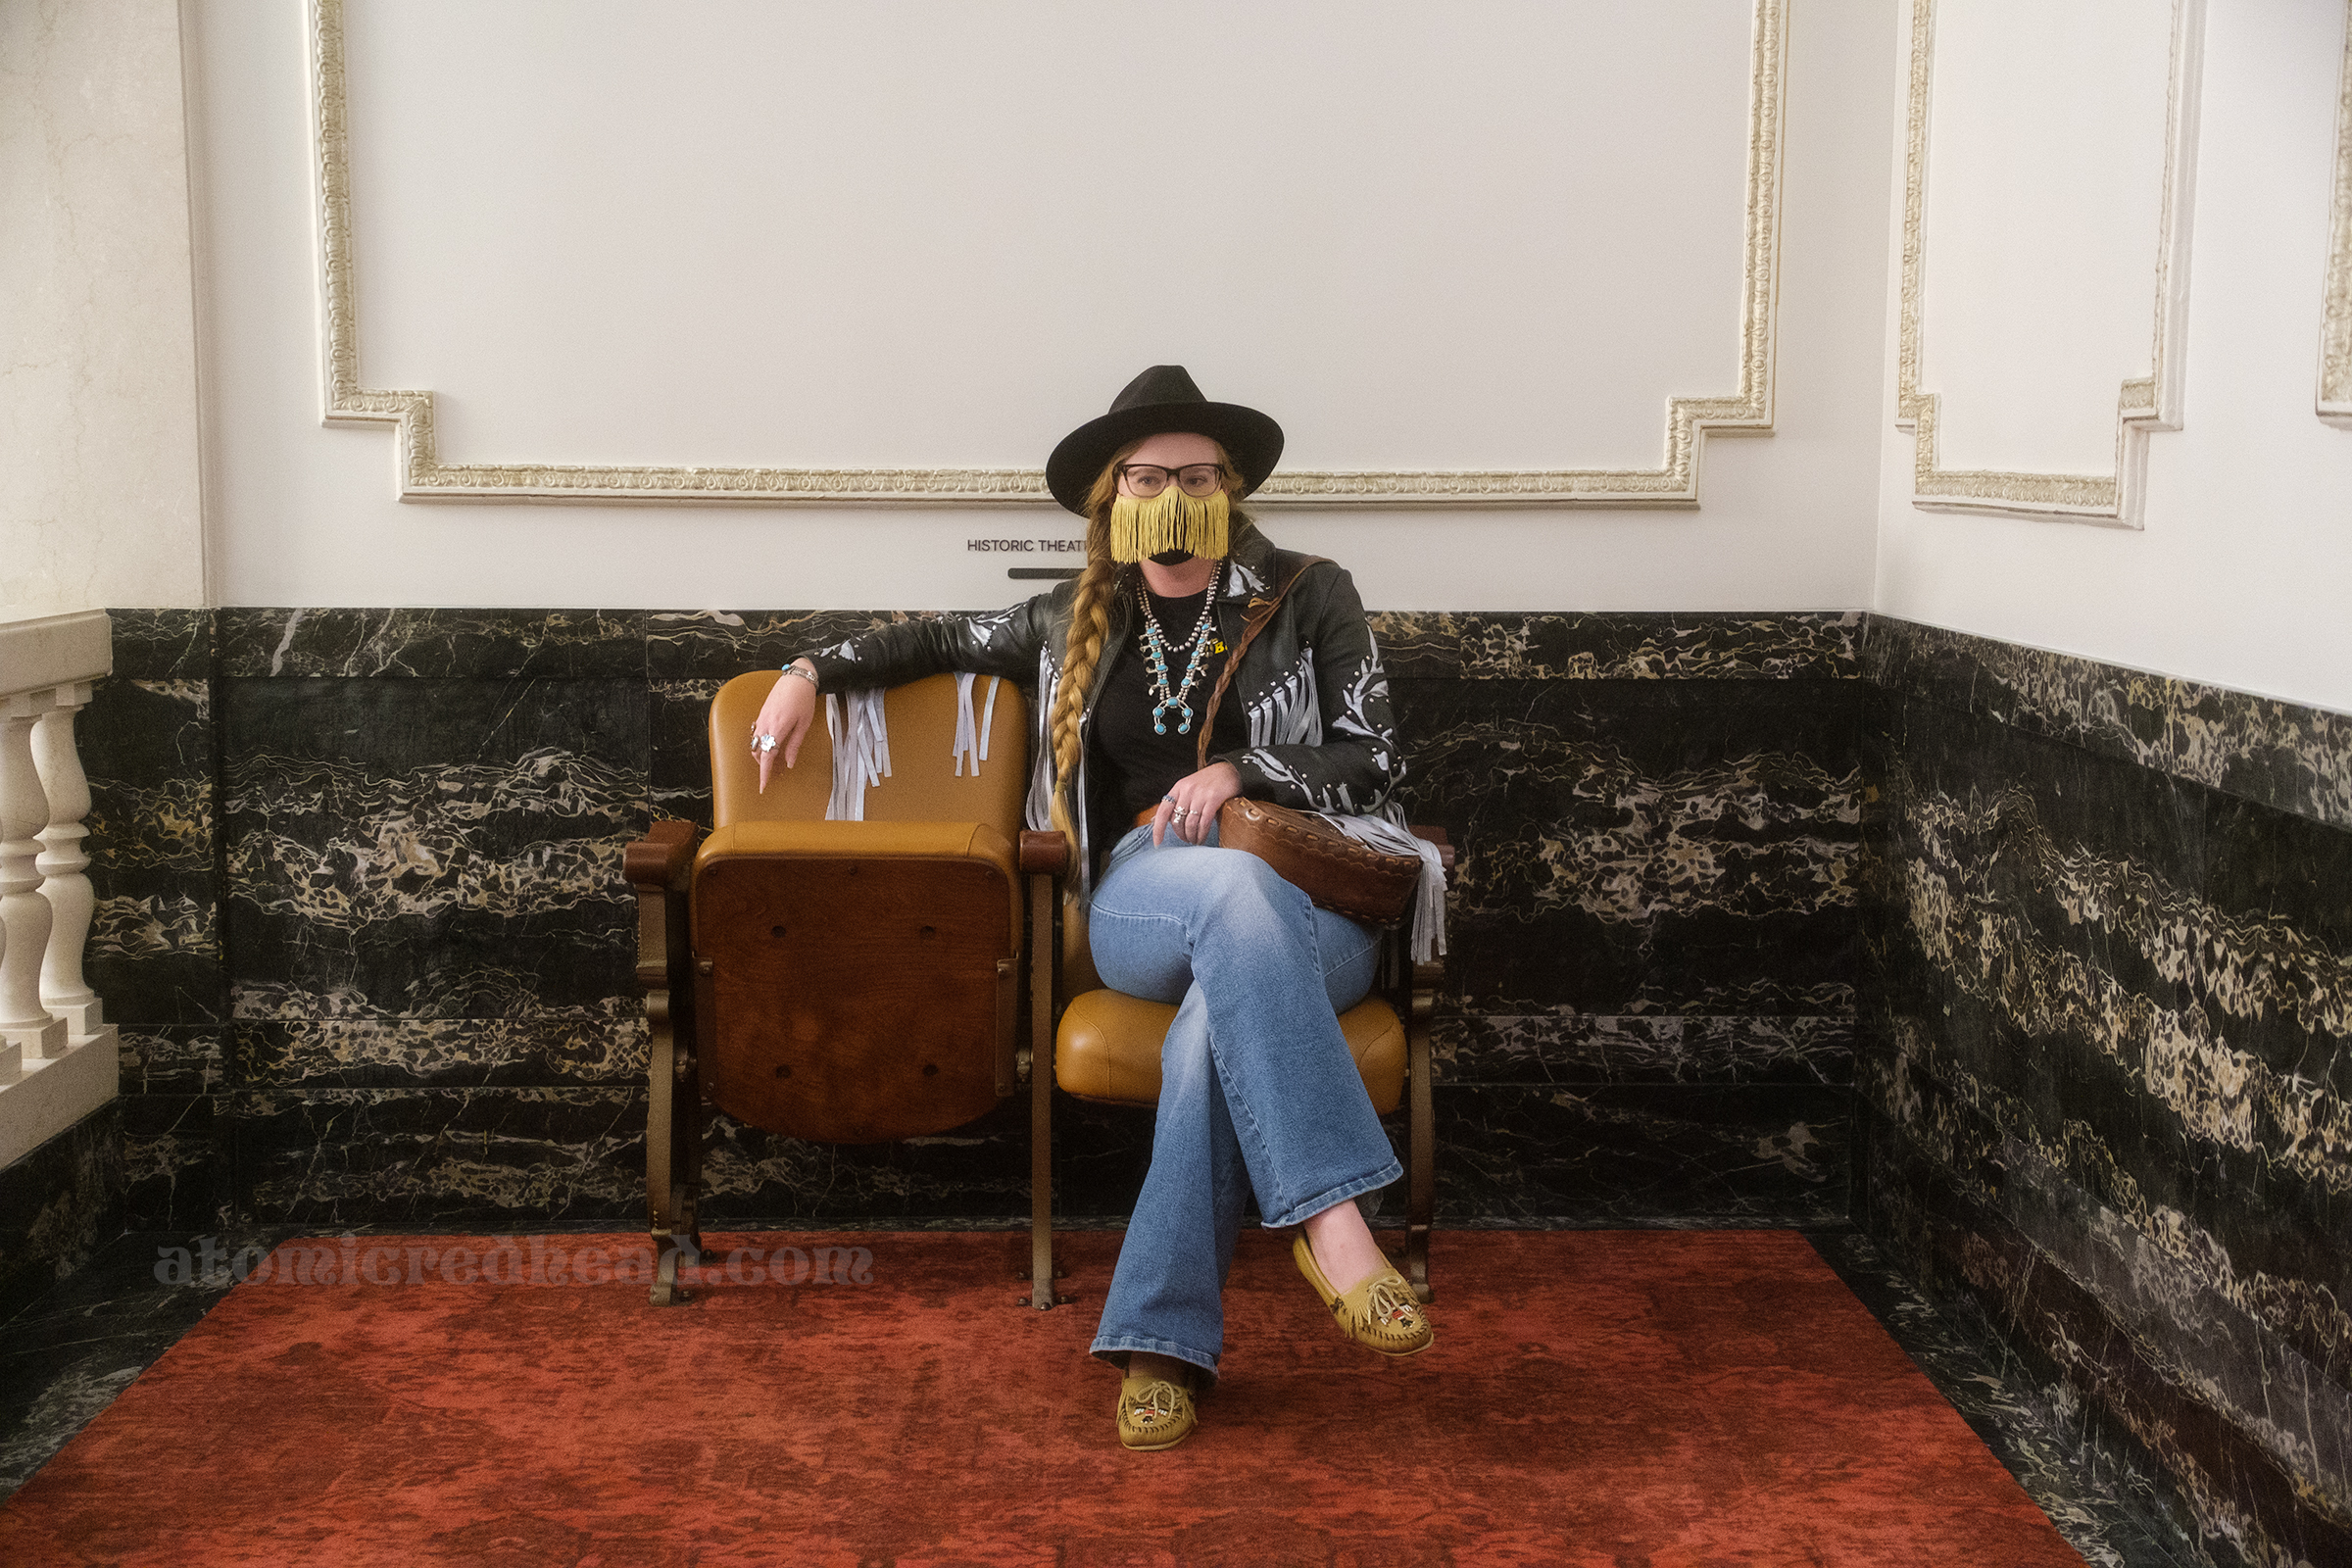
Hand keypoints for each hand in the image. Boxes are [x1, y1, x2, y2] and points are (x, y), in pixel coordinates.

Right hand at [752, 663, 819, 792]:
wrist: (797, 678)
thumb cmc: (803, 699)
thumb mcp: (803, 724)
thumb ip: (794, 745)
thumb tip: (789, 763)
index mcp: (777, 729)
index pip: (767, 757)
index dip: (764, 773)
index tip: (763, 785)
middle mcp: (765, 724)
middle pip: (757, 752)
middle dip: (762, 764)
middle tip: (772, 772)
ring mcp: (761, 718)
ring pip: (754, 743)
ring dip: (760, 753)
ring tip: (772, 759)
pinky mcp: (761, 713)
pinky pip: (756, 733)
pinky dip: (760, 742)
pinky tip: (770, 743)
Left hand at [1152, 762, 1243, 845]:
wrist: (1228, 770)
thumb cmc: (1207, 782)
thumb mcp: (1188, 788)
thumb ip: (1176, 802)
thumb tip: (1158, 820)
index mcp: (1178, 788)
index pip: (1163, 811)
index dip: (1158, 829)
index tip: (1157, 843)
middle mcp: (1187, 790)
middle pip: (1177, 820)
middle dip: (1180, 835)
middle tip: (1185, 840)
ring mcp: (1200, 794)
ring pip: (1190, 824)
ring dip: (1191, 836)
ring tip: (1194, 841)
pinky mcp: (1213, 799)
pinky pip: (1204, 822)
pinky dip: (1202, 834)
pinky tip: (1202, 838)